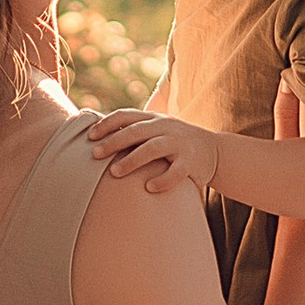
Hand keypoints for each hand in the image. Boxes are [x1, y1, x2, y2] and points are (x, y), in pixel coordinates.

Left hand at [86, 104, 220, 198]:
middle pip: (136, 131)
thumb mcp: (157, 132)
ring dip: (132, 160)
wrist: (215, 151)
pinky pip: (176, 171)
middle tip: (95, 154)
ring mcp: (179, 144)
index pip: (126, 115)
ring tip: (114, 172)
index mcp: (154, 119)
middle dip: (113, 142)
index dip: (107, 123)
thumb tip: (98, 138)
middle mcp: (166, 128)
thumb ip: (134, 131)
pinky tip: (149, 189)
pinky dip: (162, 180)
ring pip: (153, 148)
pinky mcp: (191, 162)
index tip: (89, 136)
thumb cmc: (175, 143)